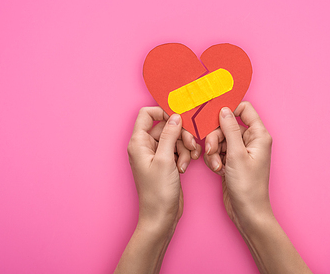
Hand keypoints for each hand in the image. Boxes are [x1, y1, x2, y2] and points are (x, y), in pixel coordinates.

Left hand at [116, 107, 201, 273]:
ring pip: (174, 138)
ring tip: (188, 160)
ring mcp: (156, 155)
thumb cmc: (157, 192)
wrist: (161, 217)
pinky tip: (186, 166)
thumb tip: (175, 116)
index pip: (147, 114)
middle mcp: (145, 146)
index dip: (163, 113)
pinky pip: (177, 149)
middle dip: (181, 134)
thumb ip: (170, 134)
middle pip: (166, 127)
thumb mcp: (166, 160)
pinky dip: (185, 155)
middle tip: (190, 145)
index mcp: (139, 142)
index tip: (178, 120)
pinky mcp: (166, 163)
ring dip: (185, 146)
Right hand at [203, 102, 311, 273]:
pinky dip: (215, 159)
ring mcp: (241, 151)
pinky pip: (219, 151)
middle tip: (211, 150)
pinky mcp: (233, 161)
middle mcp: (251, 141)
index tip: (214, 117)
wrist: (247, 212)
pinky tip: (218, 170)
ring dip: (214, 150)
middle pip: (227, 125)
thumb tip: (223, 109)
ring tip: (217, 165)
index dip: (229, 111)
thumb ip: (229, 129)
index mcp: (259, 135)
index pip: (244, 109)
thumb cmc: (247, 186)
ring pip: (220, 139)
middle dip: (216, 137)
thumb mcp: (236, 154)